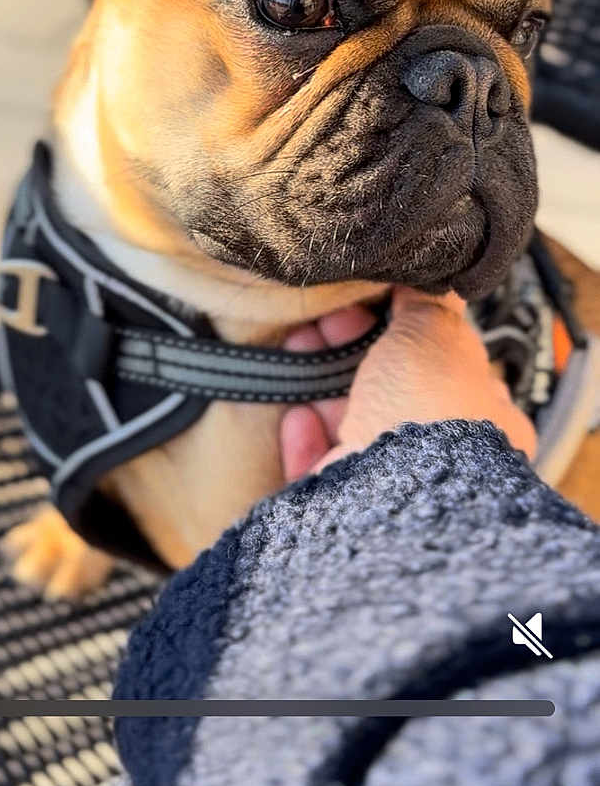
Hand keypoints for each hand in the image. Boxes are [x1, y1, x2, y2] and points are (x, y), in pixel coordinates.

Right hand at [279, 288, 535, 480]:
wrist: (393, 492)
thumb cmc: (431, 410)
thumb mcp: (437, 333)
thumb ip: (430, 303)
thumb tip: (428, 276)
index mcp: (488, 420)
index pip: (453, 366)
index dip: (412, 330)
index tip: (379, 301)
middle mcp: (447, 457)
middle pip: (394, 392)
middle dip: (356, 349)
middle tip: (327, 318)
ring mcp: (397, 486)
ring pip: (354, 426)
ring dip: (322, 384)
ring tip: (298, 345)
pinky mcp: (348, 509)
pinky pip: (322, 469)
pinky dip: (306, 439)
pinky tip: (296, 414)